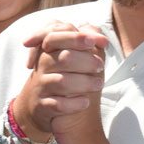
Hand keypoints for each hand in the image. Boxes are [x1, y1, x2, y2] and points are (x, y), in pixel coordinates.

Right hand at [14, 22, 106, 139]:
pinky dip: (75, 104)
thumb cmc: (61, 76)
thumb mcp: (69, 57)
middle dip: (87, 61)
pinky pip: (58, 104)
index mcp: (47, 51)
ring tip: (99, 84)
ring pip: (62, 82)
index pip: (55, 37)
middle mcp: (41, 67)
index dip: (76, 38)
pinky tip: (85, 102)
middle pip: (64, 58)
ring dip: (85, 83)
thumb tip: (103, 39)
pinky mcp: (42, 106)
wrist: (40, 106)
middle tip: (100, 66)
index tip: (94, 43)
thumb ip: (84, 44)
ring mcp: (40, 87)